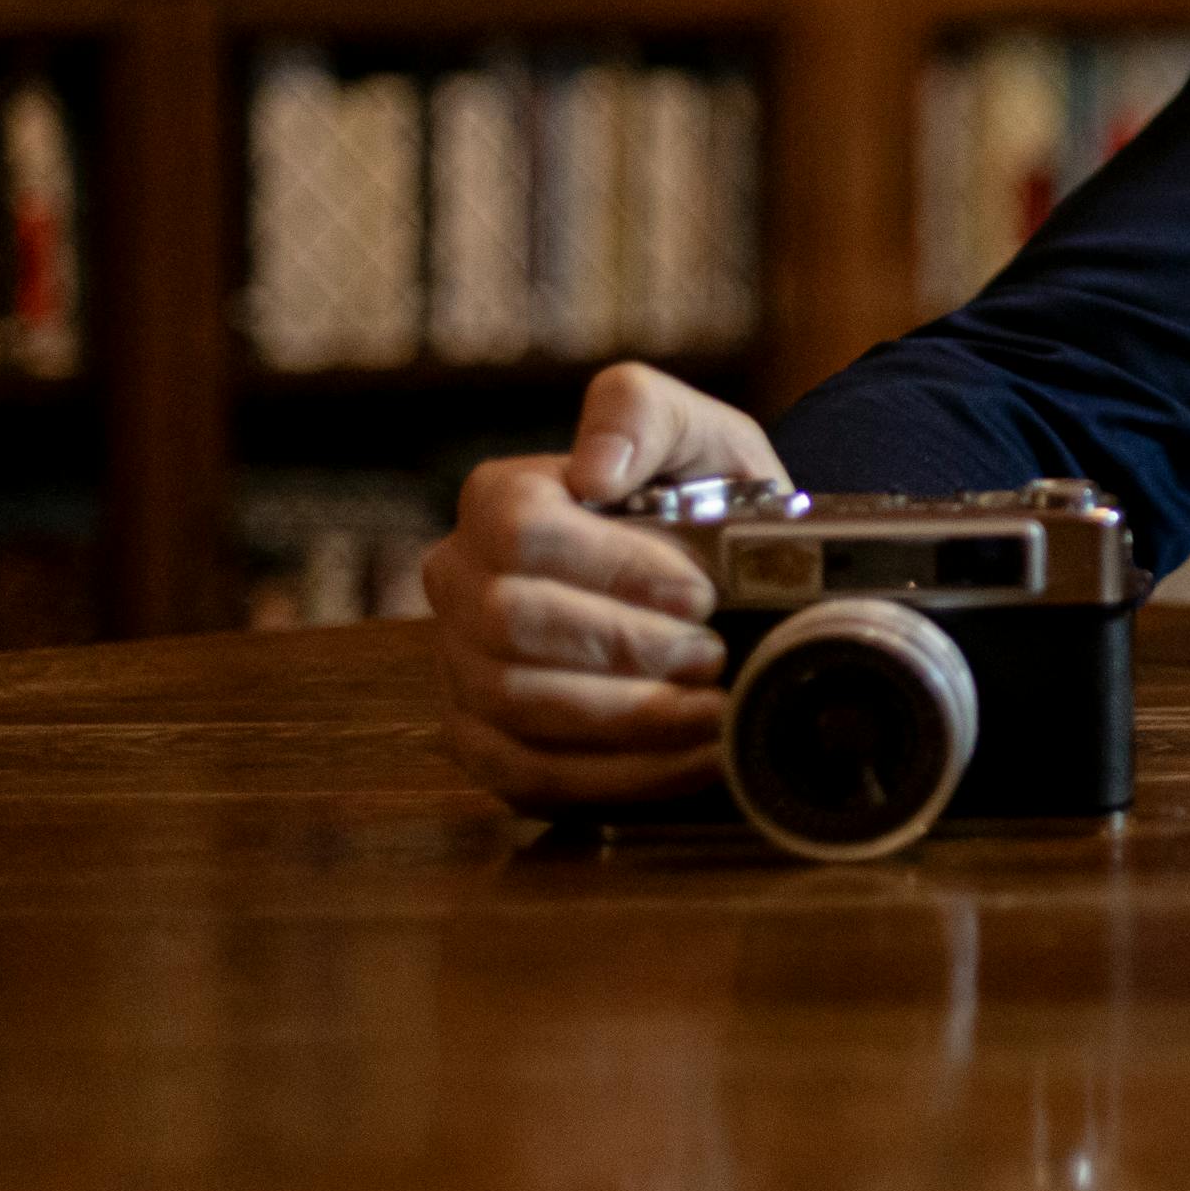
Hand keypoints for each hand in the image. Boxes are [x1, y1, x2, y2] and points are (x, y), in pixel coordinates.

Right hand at [419, 361, 784, 812]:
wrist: (729, 581)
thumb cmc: (706, 503)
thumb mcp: (700, 436)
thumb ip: (643, 413)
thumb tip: (594, 467)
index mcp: (499, 501)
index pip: (519, 530)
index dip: (612, 567)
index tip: (697, 592)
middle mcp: (460, 583)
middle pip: (510, 624)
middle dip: (624, 647)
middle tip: (711, 655)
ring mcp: (462, 668)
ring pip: (516, 705)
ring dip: (628, 716)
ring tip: (714, 709)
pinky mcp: (485, 743)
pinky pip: (529, 777)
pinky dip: (621, 776)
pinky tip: (695, 759)